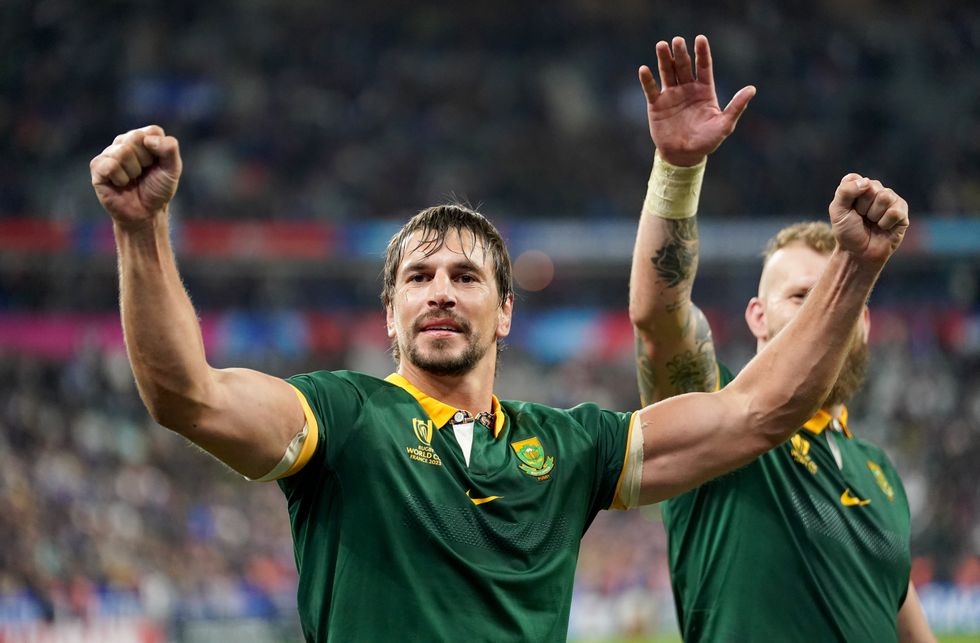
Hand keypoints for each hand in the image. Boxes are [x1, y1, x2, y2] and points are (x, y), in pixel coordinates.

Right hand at [90, 125, 181, 229]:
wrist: (145, 212)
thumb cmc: (157, 189)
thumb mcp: (172, 169)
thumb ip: (169, 149)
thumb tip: (148, 140)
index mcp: (143, 138)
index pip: (153, 131)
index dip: (159, 151)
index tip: (157, 165)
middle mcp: (124, 141)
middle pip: (136, 137)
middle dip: (146, 161)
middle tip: (144, 173)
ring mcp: (109, 153)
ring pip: (123, 152)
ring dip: (133, 172)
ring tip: (132, 179)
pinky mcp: (97, 166)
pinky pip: (111, 165)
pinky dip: (121, 179)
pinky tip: (120, 184)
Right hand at [639, 35, 755, 166]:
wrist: (683, 156)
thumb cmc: (707, 141)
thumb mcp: (724, 125)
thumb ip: (736, 107)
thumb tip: (752, 89)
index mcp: (704, 90)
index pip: (704, 66)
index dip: (702, 53)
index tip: (700, 39)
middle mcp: (687, 89)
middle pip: (683, 66)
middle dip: (680, 53)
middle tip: (677, 40)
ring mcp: (671, 95)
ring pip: (667, 72)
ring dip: (664, 59)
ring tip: (661, 45)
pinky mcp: (656, 105)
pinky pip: (651, 89)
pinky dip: (647, 80)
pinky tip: (644, 69)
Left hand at [829, 174, 908, 265]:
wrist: (858, 253)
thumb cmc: (847, 231)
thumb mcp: (837, 211)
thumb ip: (845, 192)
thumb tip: (866, 182)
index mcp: (858, 186)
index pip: (854, 179)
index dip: (849, 197)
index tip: (847, 210)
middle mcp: (875, 189)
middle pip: (871, 187)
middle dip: (862, 207)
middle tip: (861, 218)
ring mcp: (890, 199)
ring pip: (884, 197)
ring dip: (874, 215)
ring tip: (872, 222)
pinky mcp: (902, 211)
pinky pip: (895, 211)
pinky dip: (885, 223)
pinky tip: (883, 227)